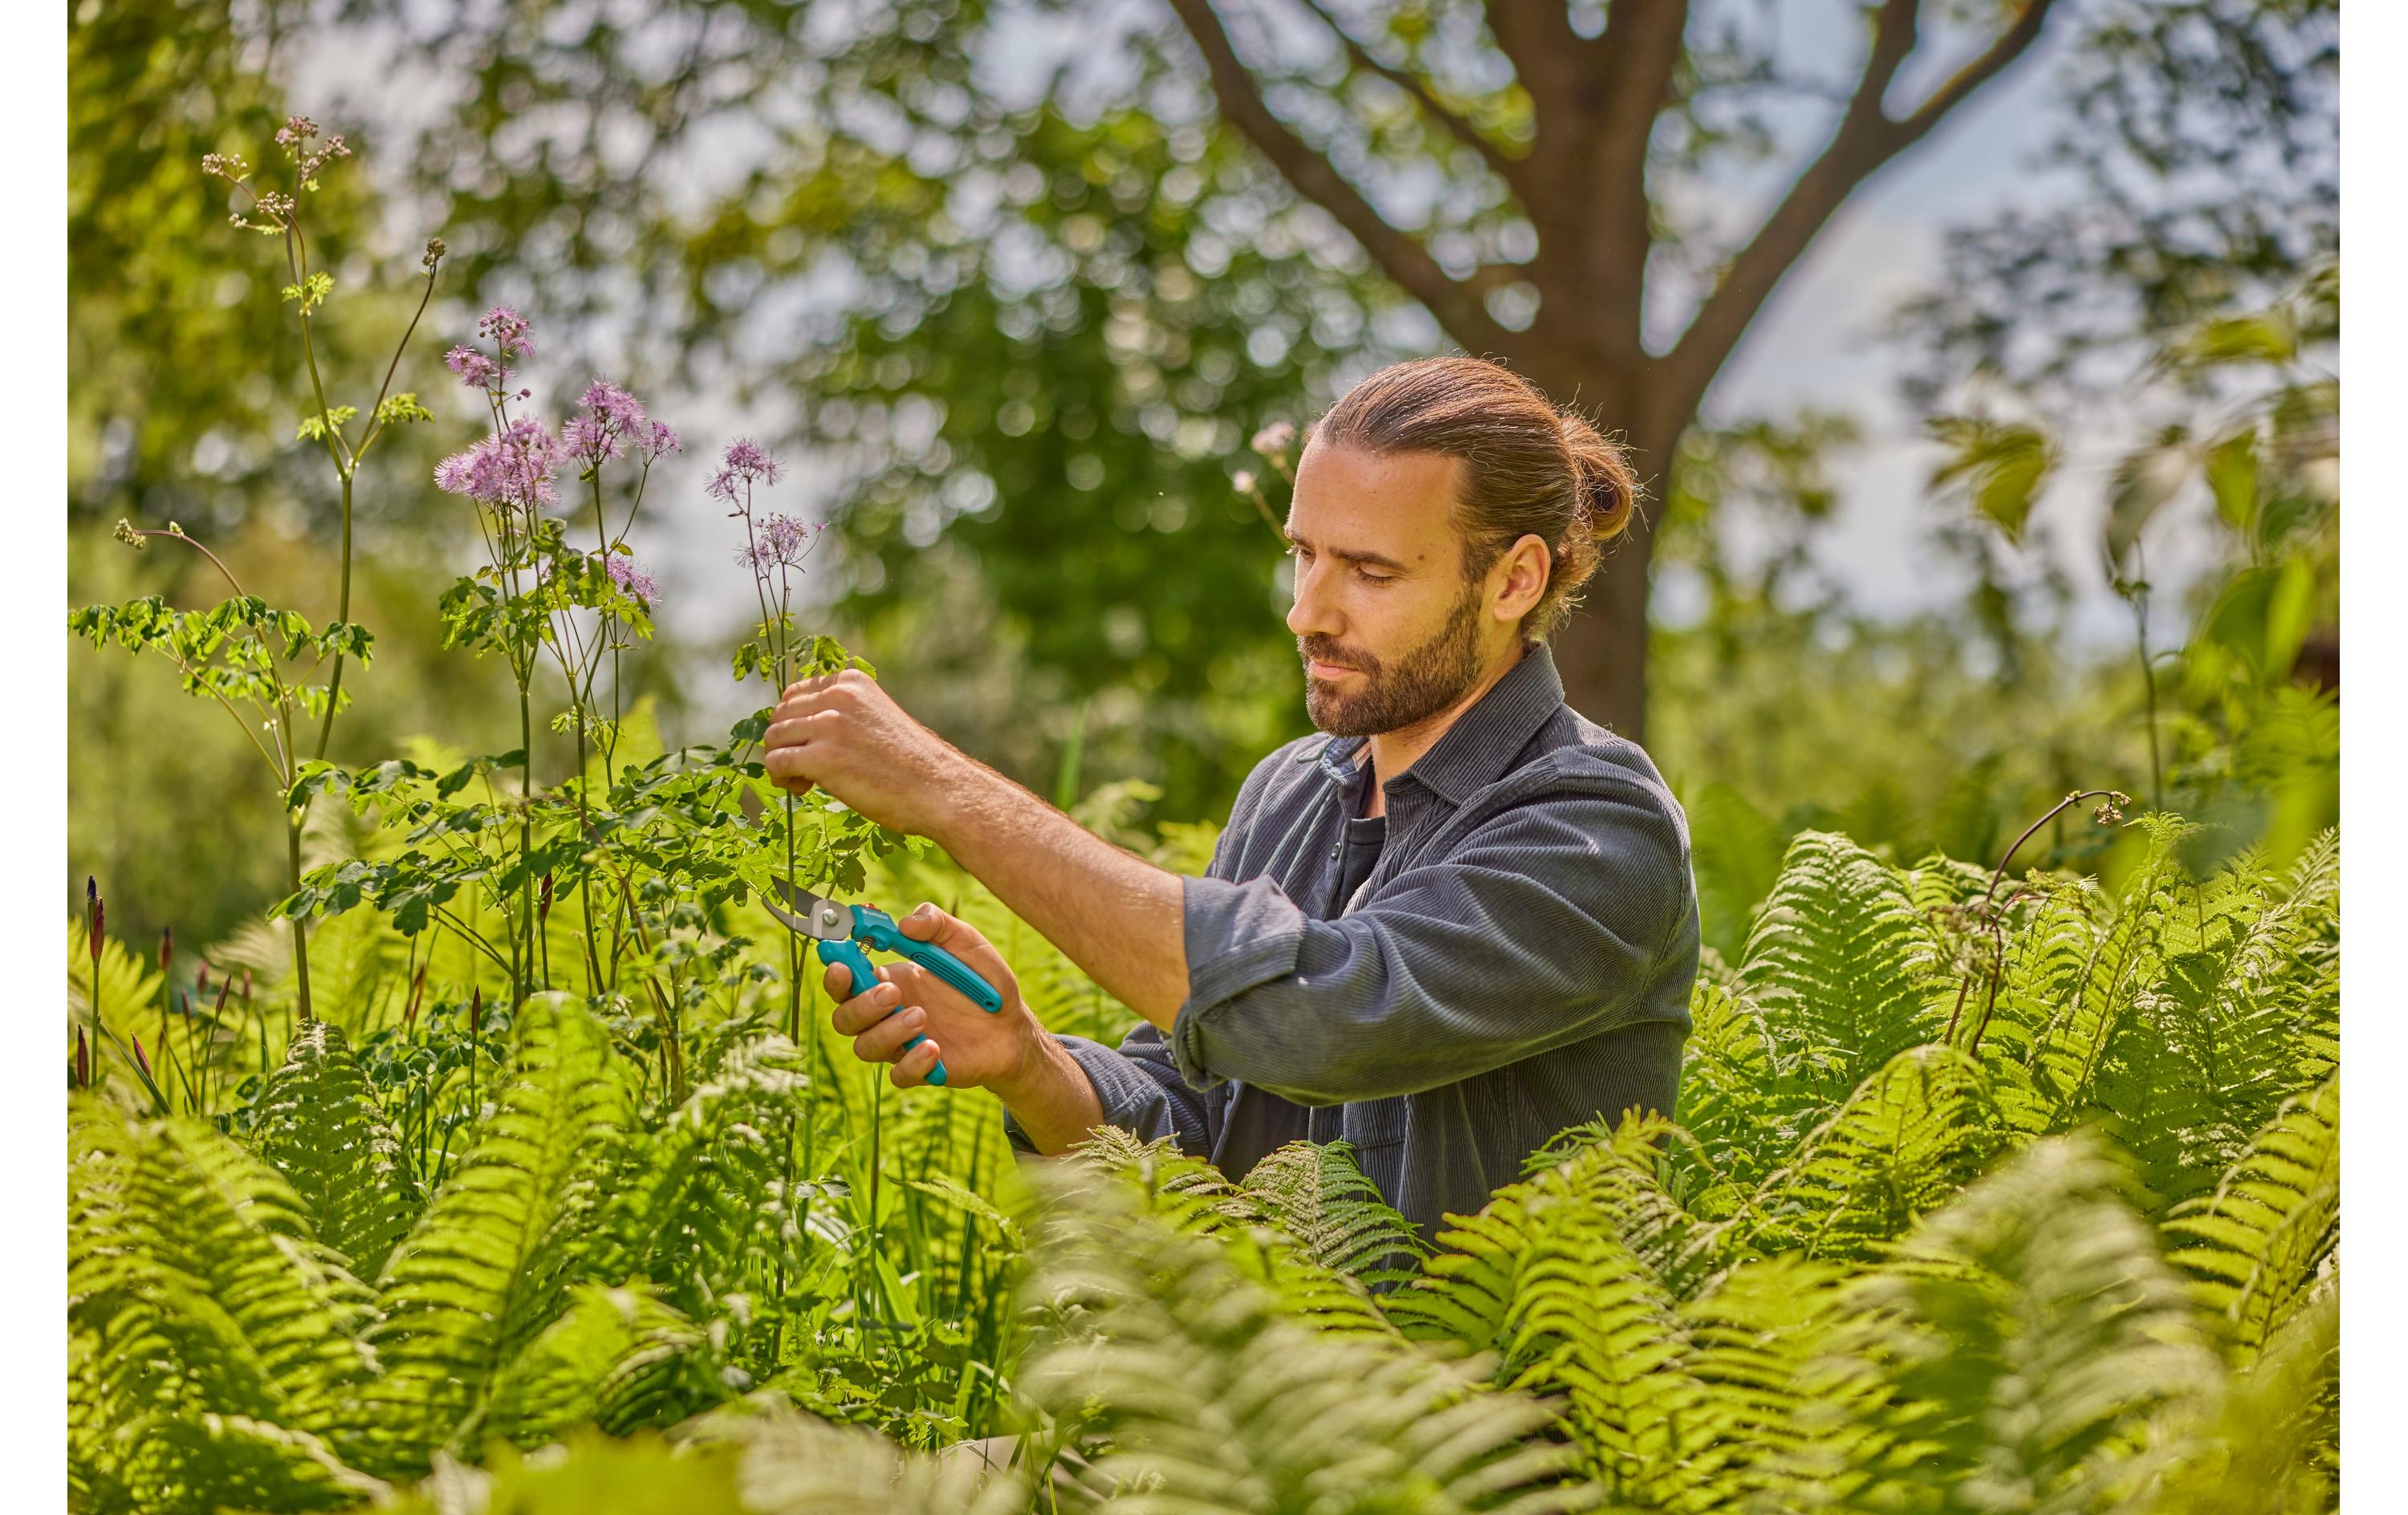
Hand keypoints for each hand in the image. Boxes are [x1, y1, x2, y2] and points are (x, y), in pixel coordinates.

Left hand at [764, 669, 966, 836]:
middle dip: (785, 742)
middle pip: (780, 715)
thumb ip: (842, 712)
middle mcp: (838, 696)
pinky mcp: (822, 758)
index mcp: (851, 682)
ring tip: (805, 780)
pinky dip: (781, 778)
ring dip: (782, 762)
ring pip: (774, 738)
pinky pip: (776, 763)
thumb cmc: (909, 762)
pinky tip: (802, 788)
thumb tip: (793, 726)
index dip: (794, 722)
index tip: (810, 745)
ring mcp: (829, 726)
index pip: (795, 693)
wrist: (938, 789)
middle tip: (805, 768)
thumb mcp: (876, 717)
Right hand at [822, 902, 1043, 1090]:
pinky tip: (935, 1048)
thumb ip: (936, 924)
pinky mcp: (921, 1069)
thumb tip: (904, 924)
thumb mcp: (965, 942)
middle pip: (844, 1019)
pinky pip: (899, 1076)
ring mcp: (902, 1044)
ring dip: (887, 1032)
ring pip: (865, 1048)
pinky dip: (911, 1064)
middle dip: (860, 1006)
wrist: (1012, 1025)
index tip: (842, 965)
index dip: (835, 975)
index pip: (845, 981)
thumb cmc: (983, 981)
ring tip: (922, 1017)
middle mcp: (888, 1014)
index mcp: (890, 980)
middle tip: (893, 993)